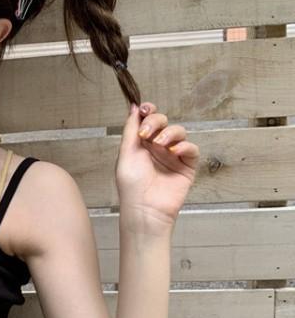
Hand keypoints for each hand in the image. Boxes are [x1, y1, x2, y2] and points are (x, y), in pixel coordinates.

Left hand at [115, 101, 198, 231]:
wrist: (144, 209)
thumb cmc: (131, 186)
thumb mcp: (126, 154)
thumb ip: (131, 130)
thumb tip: (134, 108)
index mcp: (141, 144)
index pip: (147, 120)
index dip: (148, 111)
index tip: (145, 108)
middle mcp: (157, 148)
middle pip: (163, 122)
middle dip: (156, 121)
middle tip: (147, 133)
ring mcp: (172, 156)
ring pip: (179, 132)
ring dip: (170, 133)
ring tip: (160, 144)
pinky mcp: (186, 166)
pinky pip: (191, 149)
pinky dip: (184, 146)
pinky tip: (173, 152)